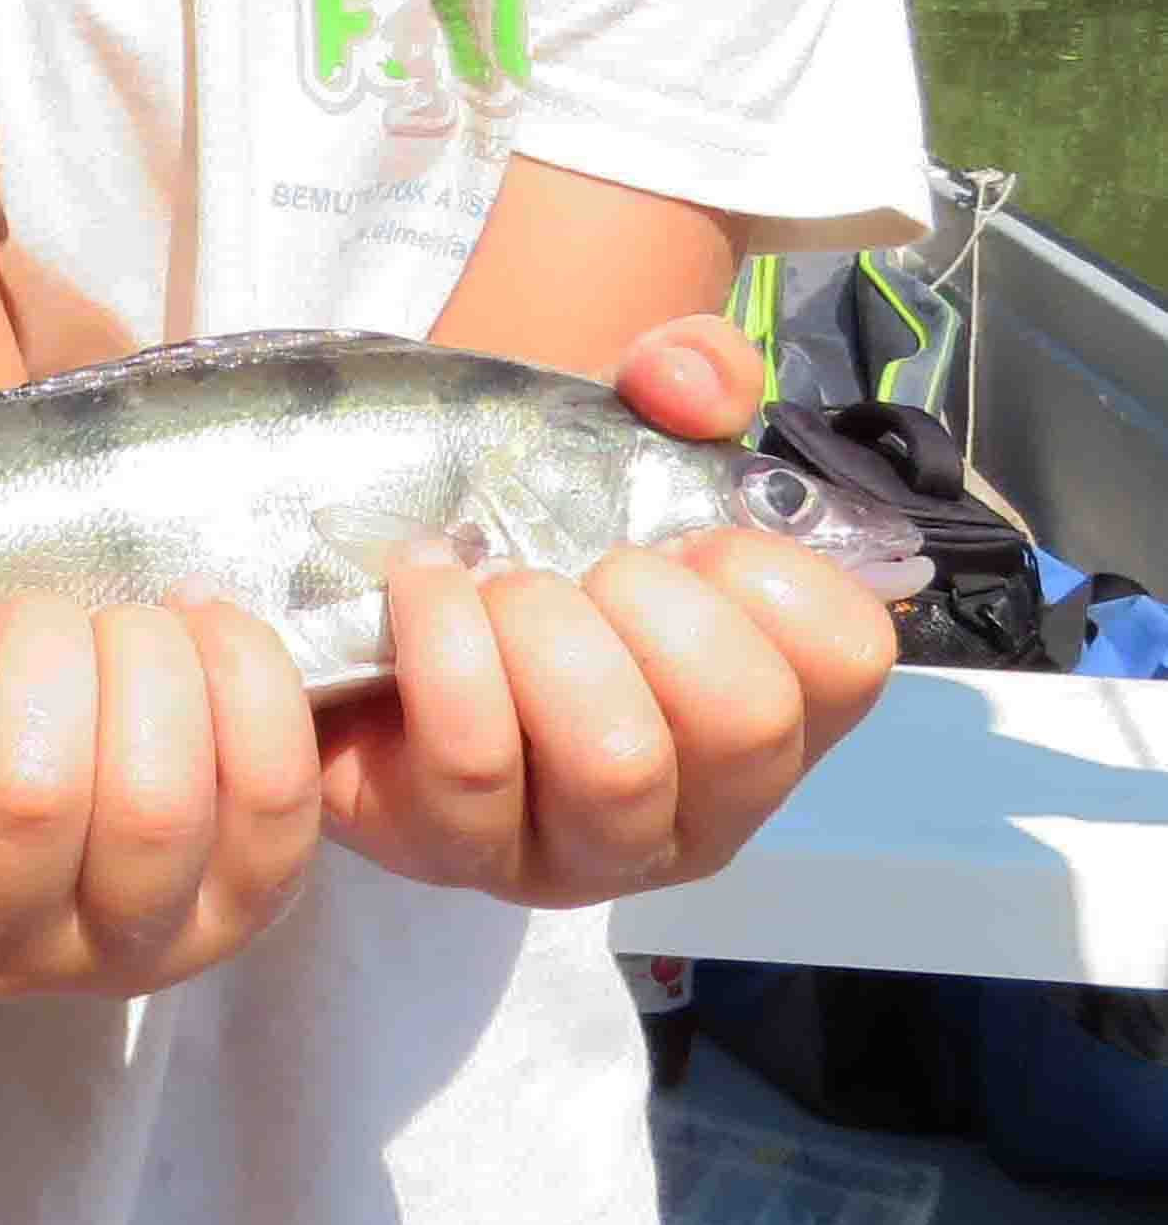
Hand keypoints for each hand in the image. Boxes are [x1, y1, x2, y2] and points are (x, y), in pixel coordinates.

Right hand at [0, 590, 321, 998]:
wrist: (75, 764)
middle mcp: (4, 946)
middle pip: (31, 792)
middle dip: (43, 645)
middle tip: (44, 618)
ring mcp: (131, 944)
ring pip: (152, 802)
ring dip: (145, 659)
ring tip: (130, 627)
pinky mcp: (243, 909)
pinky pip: (267, 797)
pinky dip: (246, 675)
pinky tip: (206, 626)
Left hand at [314, 313, 901, 904]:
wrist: (376, 581)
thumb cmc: (535, 527)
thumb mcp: (626, 433)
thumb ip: (689, 372)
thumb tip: (688, 383)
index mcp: (774, 704)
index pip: (848, 660)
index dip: (774, 576)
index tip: (692, 539)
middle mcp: (702, 801)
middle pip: (748, 723)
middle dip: (657, 606)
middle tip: (590, 568)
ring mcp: (584, 846)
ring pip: (618, 761)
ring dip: (548, 633)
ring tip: (500, 583)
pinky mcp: (461, 852)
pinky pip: (475, 763)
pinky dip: (445, 643)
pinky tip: (424, 584)